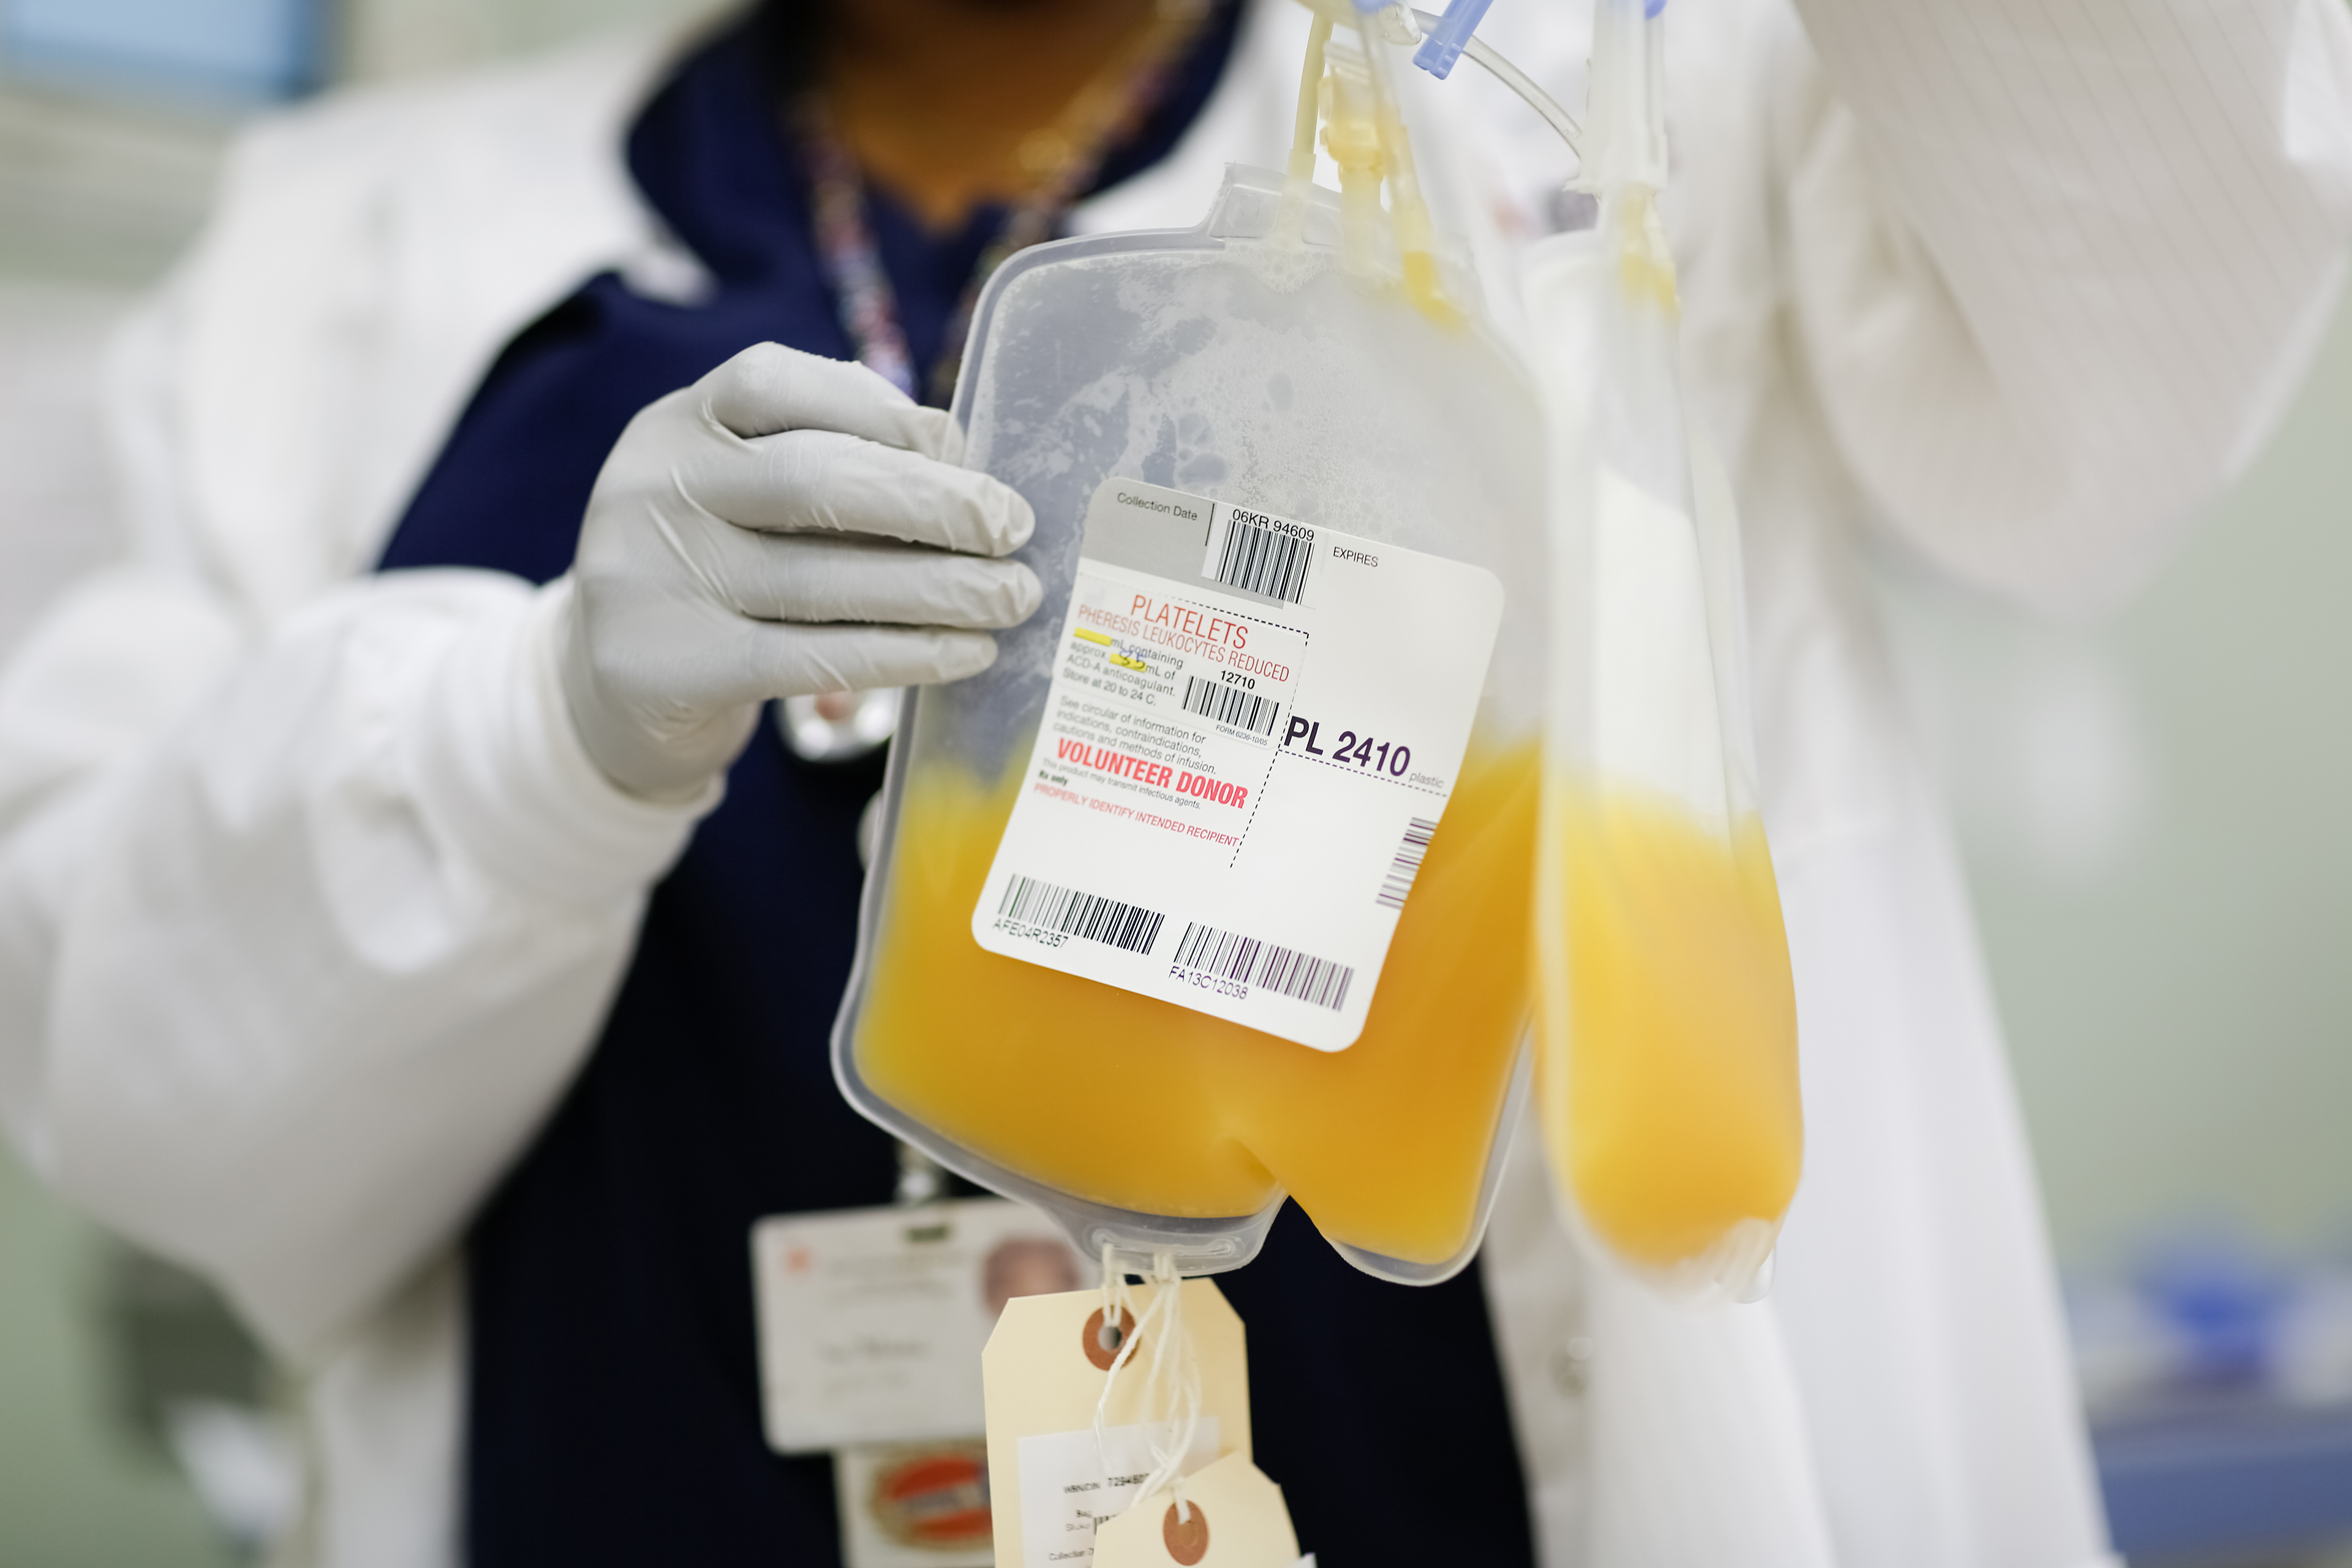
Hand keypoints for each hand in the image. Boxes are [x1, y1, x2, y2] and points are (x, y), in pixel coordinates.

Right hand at [557, 343, 1038, 798]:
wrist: (610, 689)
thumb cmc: (717, 572)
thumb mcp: (743, 496)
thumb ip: (827, 465)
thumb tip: (964, 467)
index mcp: (676, 423)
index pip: (775, 383)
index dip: (879, 409)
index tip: (959, 448)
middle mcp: (653, 488)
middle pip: (811, 479)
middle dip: (931, 502)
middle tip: (1012, 527)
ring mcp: (649, 578)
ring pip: (822, 578)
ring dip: (939, 589)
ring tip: (1013, 597)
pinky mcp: (670, 667)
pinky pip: (812, 658)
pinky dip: (905, 653)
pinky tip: (967, 652)